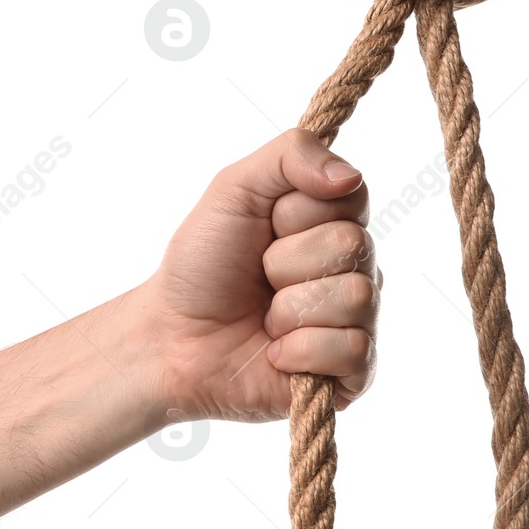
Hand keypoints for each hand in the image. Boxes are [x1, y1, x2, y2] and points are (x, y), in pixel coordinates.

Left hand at [139, 127, 380, 423]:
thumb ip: (290, 155)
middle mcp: (354, 268)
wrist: (172, 337)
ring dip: (289, 308)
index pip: (352, 196)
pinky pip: (353, 349)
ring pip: (356, 296)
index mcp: (333, 222)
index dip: (296, 212)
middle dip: (286, 261)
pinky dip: (299, 351)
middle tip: (259, 277)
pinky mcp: (351, 373)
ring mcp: (356, 320)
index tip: (265, 227)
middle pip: (353, 245)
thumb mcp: (233, 190)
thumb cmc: (202, 265)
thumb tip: (350, 176)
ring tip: (264, 317)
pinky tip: (275, 353)